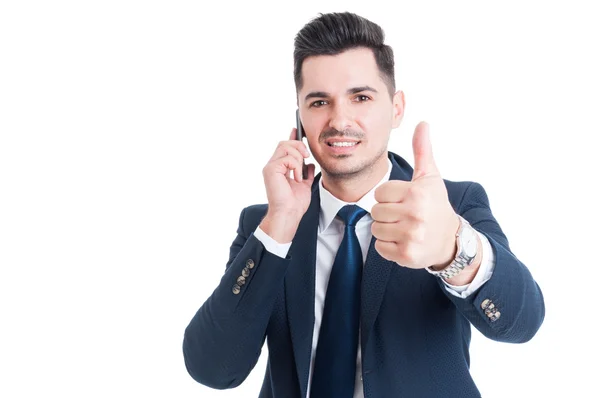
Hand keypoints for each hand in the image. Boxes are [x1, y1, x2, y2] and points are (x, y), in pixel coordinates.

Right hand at [262, 128, 315, 219]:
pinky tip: (296, 178)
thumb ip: (306, 174)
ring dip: (298, 158)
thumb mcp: (305, 185)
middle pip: (284, 143)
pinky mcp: (270, 170)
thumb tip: (310, 165)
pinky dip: (296, 167)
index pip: (284, 147)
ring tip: (300, 174)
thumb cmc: (294, 204)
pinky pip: (287, 158)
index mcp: (280, 168)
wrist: (289, 214)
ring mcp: (270, 167)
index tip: (298, 130)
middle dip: (298, 145)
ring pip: (286, 147)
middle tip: (307, 156)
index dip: (291, 138)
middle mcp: (273, 166)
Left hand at [371, 122, 459, 268]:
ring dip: (386, 229)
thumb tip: (422, 123)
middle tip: (405, 216)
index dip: (389, 197)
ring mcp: (411, 236)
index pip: (380, 193)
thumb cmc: (436, 205)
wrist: (451, 241)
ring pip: (376, 229)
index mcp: (417, 193)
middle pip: (375, 211)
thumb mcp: (430, 177)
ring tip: (405, 228)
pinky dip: (388, 246)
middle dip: (387, 213)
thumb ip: (422, 150)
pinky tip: (404, 241)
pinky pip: (380, 247)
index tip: (405, 201)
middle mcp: (415, 214)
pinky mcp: (407, 255)